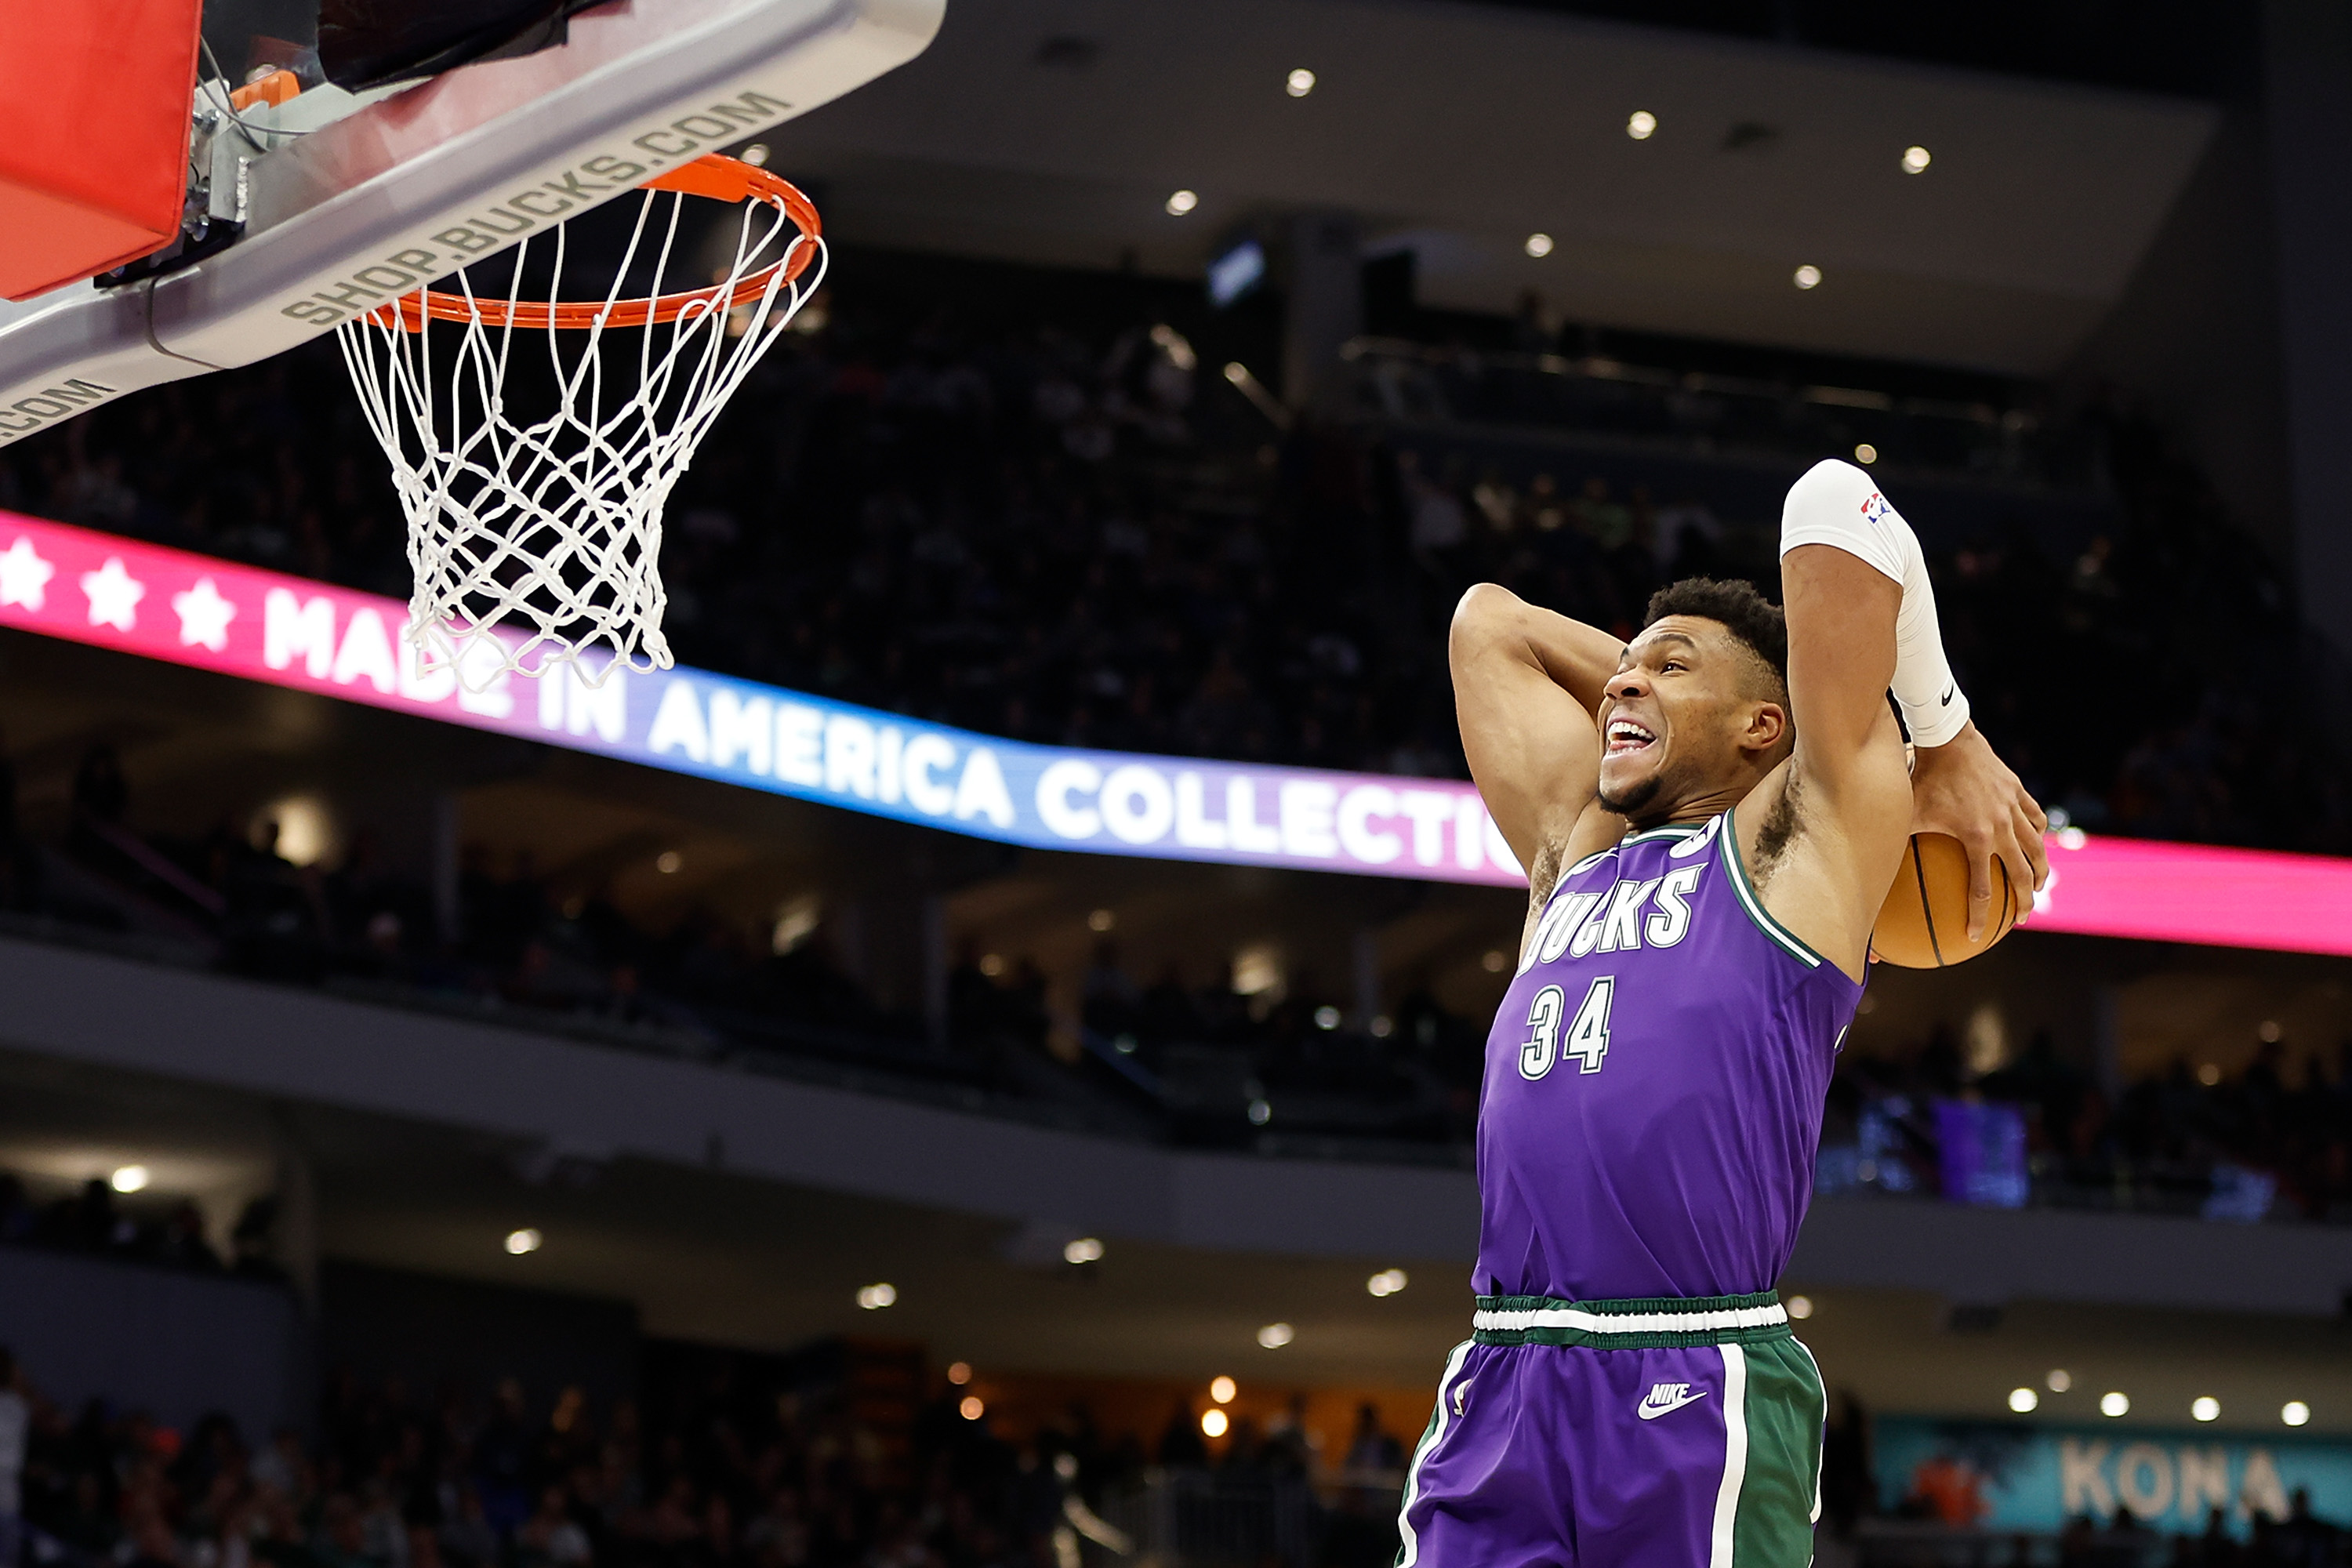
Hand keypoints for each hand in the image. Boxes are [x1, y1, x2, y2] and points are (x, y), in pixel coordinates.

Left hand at [1909, 721, 2049, 940]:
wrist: (1947, 738)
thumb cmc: (1921, 776)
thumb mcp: (1906, 813)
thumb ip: (1892, 844)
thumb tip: (1865, 873)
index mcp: (1977, 839)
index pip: (1983, 890)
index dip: (1980, 917)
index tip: (1976, 936)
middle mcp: (2003, 827)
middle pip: (2022, 873)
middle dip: (2024, 900)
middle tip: (2022, 918)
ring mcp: (2014, 808)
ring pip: (2037, 847)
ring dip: (2040, 869)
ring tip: (2039, 884)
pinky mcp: (2018, 791)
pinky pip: (2036, 818)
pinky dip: (2038, 834)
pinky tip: (2037, 842)